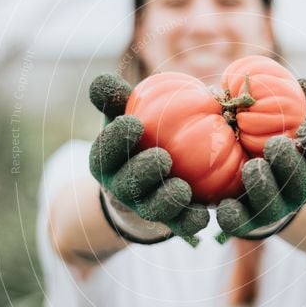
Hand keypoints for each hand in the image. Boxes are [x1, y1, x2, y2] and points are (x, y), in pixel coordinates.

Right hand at [88, 73, 209, 243]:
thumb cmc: (138, 137)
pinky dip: (190, 221)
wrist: (150, 179)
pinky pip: (180, 225)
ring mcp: (145, 208)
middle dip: (142, 172)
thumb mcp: (125, 114)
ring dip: (166, 199)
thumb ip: (115, 98)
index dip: (116, 140)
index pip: (105, 151)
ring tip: (182, 187)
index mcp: (106, 161)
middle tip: (163, 157)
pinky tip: (204, 213)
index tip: (134, 122)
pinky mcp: (170, 222)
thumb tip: (101, 81)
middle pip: (128, 184)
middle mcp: (122, 188)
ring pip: (153, 208)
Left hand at [216, 78, 305, 238]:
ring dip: (265, 186)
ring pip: (272, 204)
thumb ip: (301, 101)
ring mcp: (272, 208)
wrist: (252, 183)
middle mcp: (296, 190)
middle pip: (300, 183)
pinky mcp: (246, 221)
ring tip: (253, 166)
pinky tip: (225, 203)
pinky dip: (235, 214)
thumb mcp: (288, 118)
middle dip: (290, 164)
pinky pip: (241, 222)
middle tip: (276, 144)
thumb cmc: (271, 138)